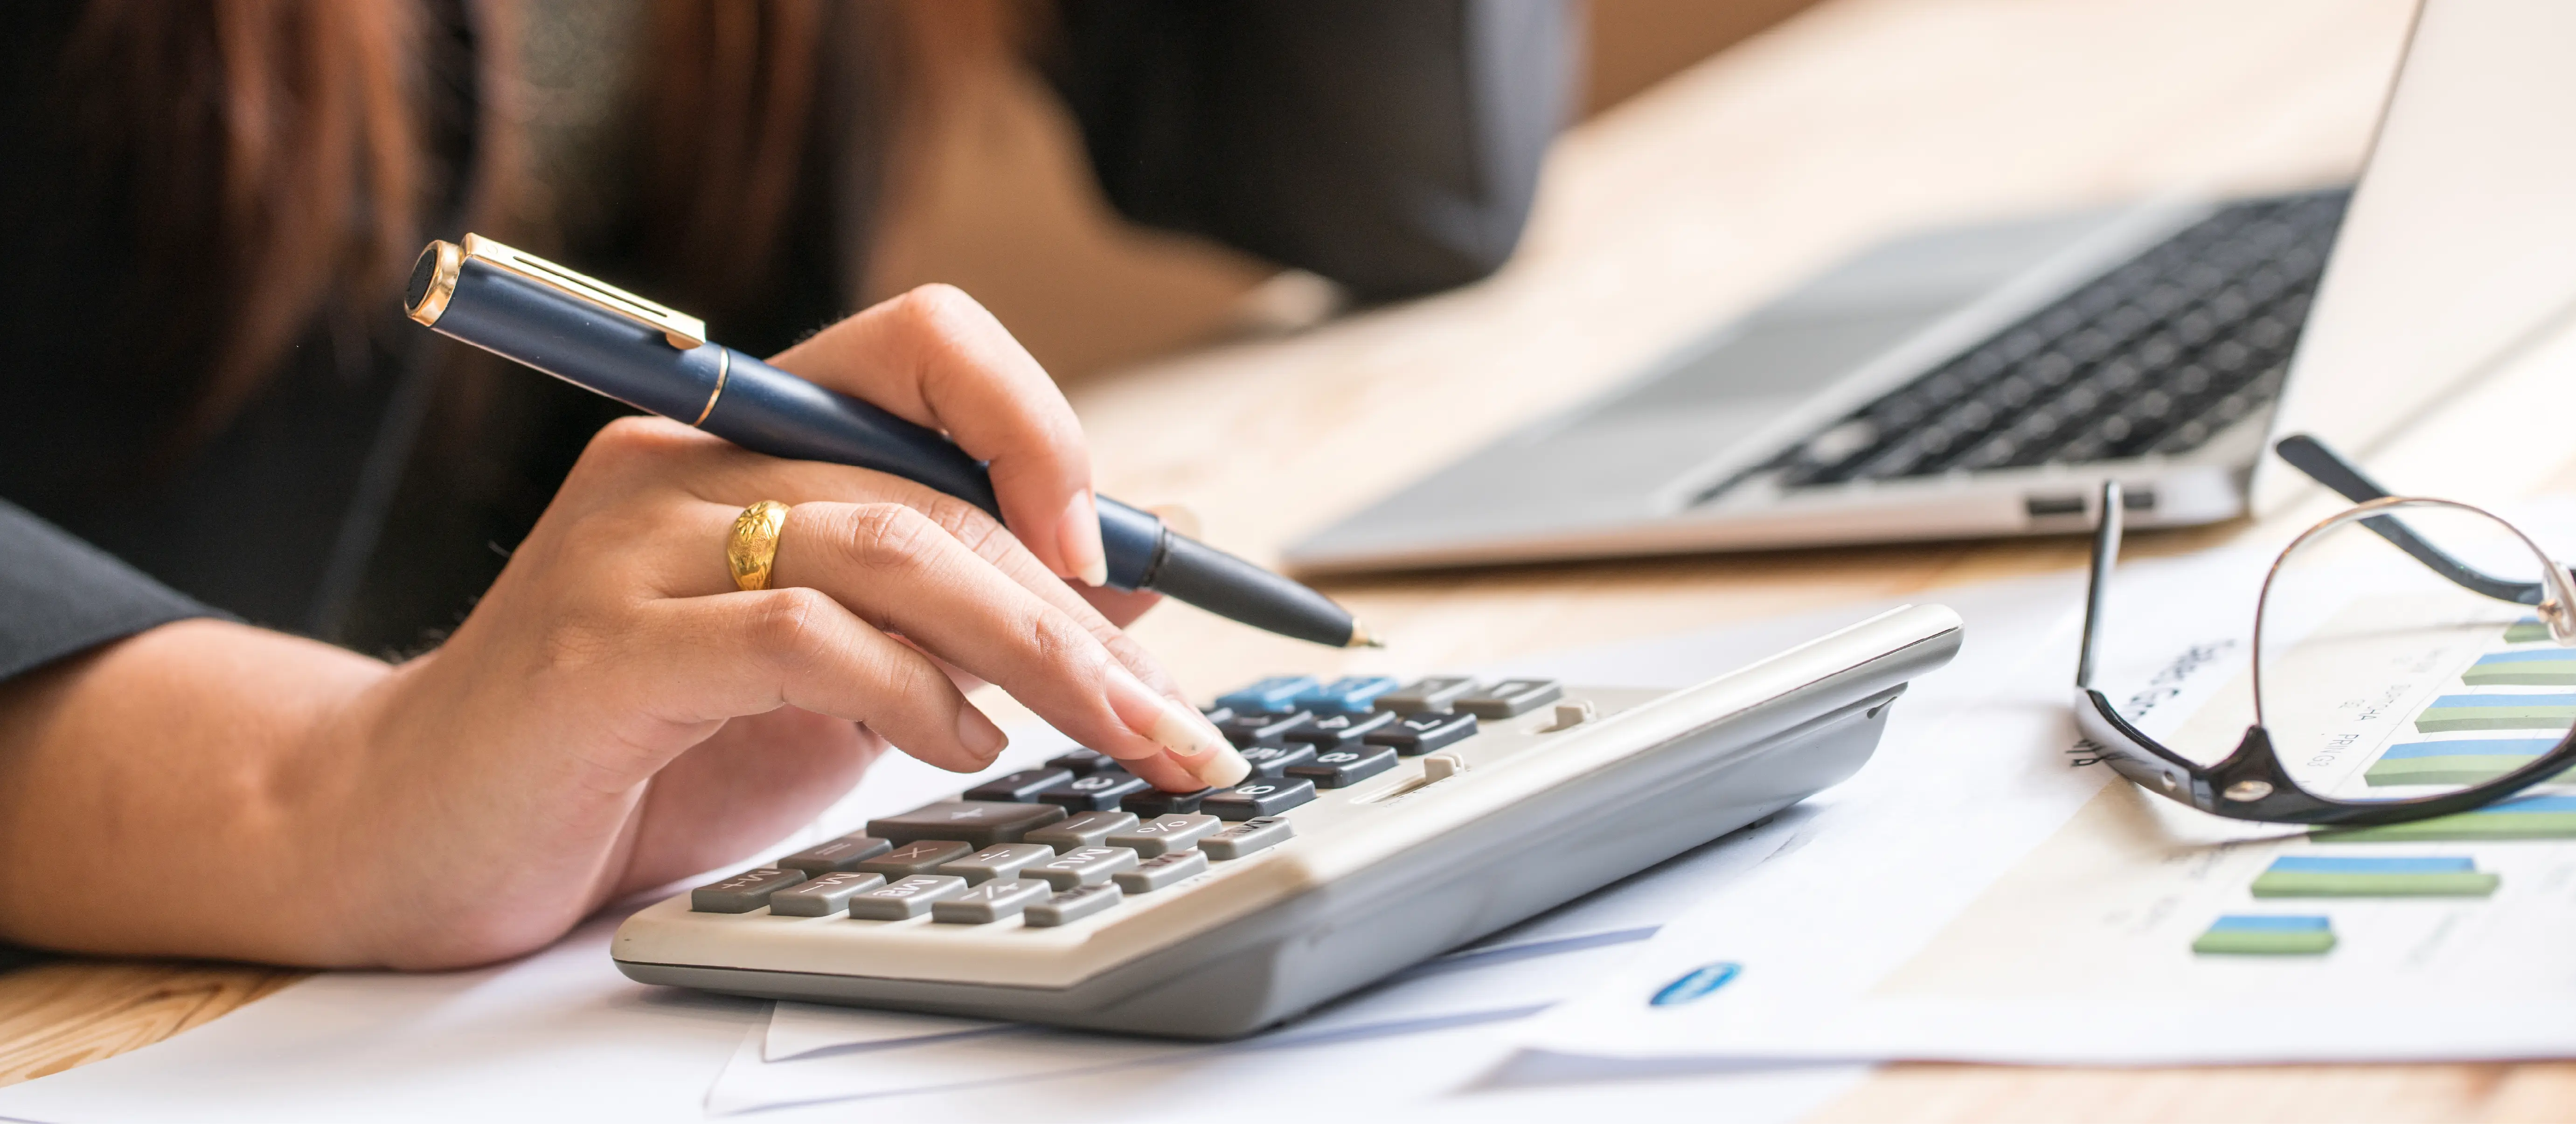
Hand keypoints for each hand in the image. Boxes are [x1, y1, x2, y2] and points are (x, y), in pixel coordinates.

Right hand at [0, 285, 1245, 969]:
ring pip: (892, 545)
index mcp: (746, 437)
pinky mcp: (603, 652)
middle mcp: (689, 464)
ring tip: (1105, 731)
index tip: (1120, 545)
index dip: (1041, 427)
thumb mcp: (836, 669)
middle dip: (1084, 609)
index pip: (928, 344)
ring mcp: (637, 550)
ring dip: (1032, 649)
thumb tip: (1132, 567)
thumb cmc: (637, 747)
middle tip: (1172, 715)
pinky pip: (799, 635)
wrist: (411, 828)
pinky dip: (909, 692)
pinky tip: (959, 743)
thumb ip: (956, 609)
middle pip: (940, 488)